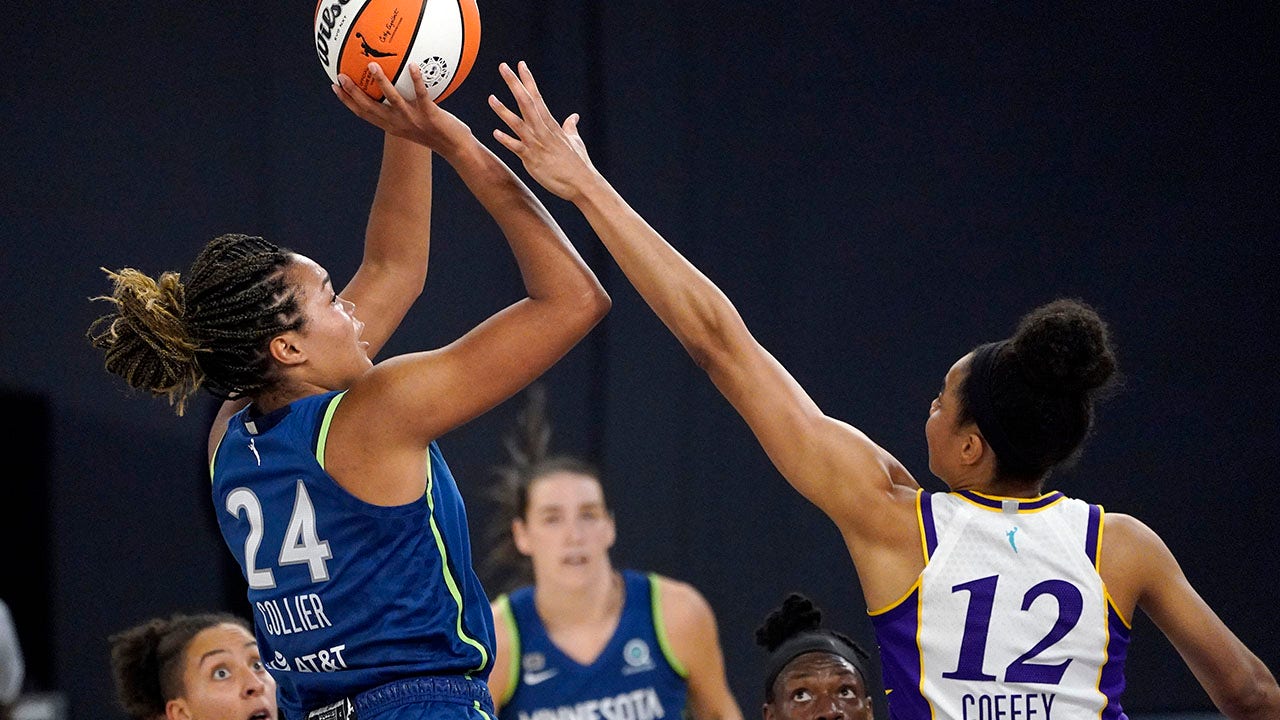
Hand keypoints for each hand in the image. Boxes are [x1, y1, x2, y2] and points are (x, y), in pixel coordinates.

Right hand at [333, 62, 471, 154]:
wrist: (456, 149)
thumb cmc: (437, 134)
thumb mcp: (414, 122)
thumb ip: (403, 109)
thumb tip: (399, 87)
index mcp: (392, 126)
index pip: (364, 114)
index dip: (348, 101)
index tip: (335, 87)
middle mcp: (398, 124)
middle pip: (370, 107)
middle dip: (354, 92)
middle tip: (341, 76)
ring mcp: (413, 119)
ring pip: (393, 100)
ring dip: (382, 82)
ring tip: (373, 65)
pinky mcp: (430, 115)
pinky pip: (421, 94)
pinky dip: (416, 80)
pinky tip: (412, 65)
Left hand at [489, 61, 598, 201]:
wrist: (581, 183)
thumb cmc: (578, 164)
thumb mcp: (575, 141)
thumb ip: (570, 127)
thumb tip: (573, 117)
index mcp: (551, 124)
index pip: (537, 97)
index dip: (528, 80)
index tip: (521, 65)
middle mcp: (542, 131)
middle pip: (526, 102)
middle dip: (514, 84)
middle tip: (503, 67)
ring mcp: (537, 144)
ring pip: (518, 123)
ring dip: (504, 111)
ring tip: (491, 98)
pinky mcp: (532, 160)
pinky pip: (517, 148)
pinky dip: (506, 140)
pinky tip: (495, 132)